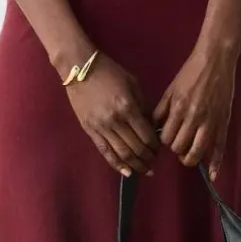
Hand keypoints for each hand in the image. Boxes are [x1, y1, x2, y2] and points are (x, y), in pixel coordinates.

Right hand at [64, 52, 159, 177]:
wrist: (80, 69)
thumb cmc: (110, 72)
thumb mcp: (133, 84)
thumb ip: (143, 106)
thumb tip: (152, 127)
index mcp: (128, 108)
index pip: (146, 135)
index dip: (155, 146)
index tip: (160, 149)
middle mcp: (116, 121)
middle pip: (136, 148)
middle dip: (148, 158)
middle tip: (155, 162)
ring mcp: (101, 127)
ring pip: (122, 154)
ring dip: (136, 165)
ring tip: (145, 170)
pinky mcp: (90, 131)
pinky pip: (105, 152)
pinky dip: (117, 164)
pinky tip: (127, 172)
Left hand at [152, 45, 237, 179]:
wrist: (215, 60)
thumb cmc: (191, 72)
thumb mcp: (171, 89)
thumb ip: (162, 110)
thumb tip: (155, 128)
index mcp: (178, 109)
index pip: (166, 138)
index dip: (164, 142)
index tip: (166, 138)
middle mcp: (194, 118)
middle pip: (180, 147)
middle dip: (176, 149)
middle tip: (177, 144)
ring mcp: (210, 121)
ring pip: (197, 151)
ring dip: (190, 158)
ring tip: (187, 156)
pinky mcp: (223, 122)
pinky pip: (220, 147)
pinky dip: (216, 163)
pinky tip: (212, 174)